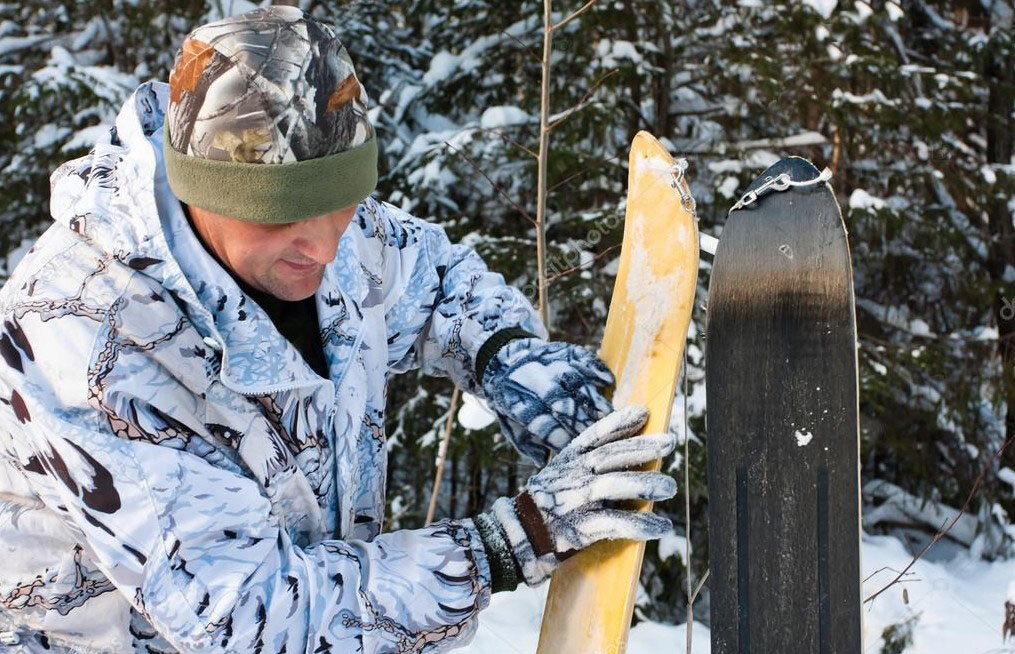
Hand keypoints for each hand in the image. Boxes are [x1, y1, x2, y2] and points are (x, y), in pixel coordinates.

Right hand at [478, 405, 675, 586]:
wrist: (517, 537)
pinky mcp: (581, 528)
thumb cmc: (545, 505)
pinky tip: (662, 526)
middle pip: (611, 456)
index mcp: (568, 460)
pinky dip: (641, 525)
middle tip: (669, 441)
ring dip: (645, 484)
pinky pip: (616, 524)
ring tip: (670, 486)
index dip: (619, 422)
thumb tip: (624, 453)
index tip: (643, 412)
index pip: (595, 435)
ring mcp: (576, 501)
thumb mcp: (559, 474)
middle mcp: (573, 475)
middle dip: (642, 447)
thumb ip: (584, 464)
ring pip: (614, 485)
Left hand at [481, 337, 614, 465]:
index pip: (546, 428)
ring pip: (578, 385)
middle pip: (566, 408)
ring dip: (596, 402)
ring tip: (610, 416)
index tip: (578, 452)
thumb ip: (527, 443)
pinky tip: (609, 383)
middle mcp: (538, 385)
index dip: (563, 440)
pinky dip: (598, 370)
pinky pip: (584, 360)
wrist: (502, 358)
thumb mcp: (510, 423)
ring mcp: (553, 366)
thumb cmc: (512, 400)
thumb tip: (542, 461)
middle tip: (602, 438)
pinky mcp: (564, 352)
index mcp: (522, 407)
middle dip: (584, 425)